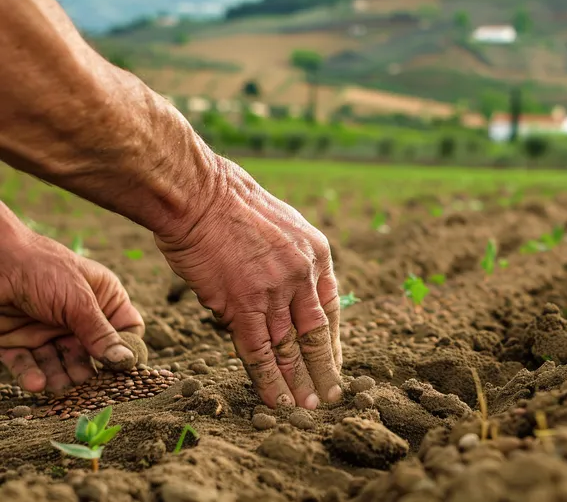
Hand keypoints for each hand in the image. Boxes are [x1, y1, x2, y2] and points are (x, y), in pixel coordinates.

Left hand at [0, 228, 143, 393]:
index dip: (127, 349)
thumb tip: (127, 361)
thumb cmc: (42, 269)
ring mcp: (48, 329)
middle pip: (92, 353)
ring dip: (60, 377)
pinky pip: (28, 363)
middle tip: (88, 385)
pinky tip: (36, 383)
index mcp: (102, 298)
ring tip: (60, 386)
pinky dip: (32, 375)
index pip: (126, 329)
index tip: (124, 369)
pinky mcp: (18, 340)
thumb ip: (100, 333)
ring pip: (60, 363)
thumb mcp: (79, 301)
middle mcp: (77, 316)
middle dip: (89, 369)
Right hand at [155, 158, 341, 409]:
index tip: (332, 364)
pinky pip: (260, 352)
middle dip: (324, 371)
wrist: (197, 193)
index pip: (330, 309)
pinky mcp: (243, 304)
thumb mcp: (281, 223)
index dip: (331, 342)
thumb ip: (290, 258)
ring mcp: (275, 291)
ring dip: (299, 383)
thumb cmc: (229, 203)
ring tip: (306, 410)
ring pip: (291, 349)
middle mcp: (303, 275)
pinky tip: (276, 400)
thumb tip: (288, 287)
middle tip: (330, 398)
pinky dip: (269, 380)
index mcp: (317, 254)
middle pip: (317, 335)